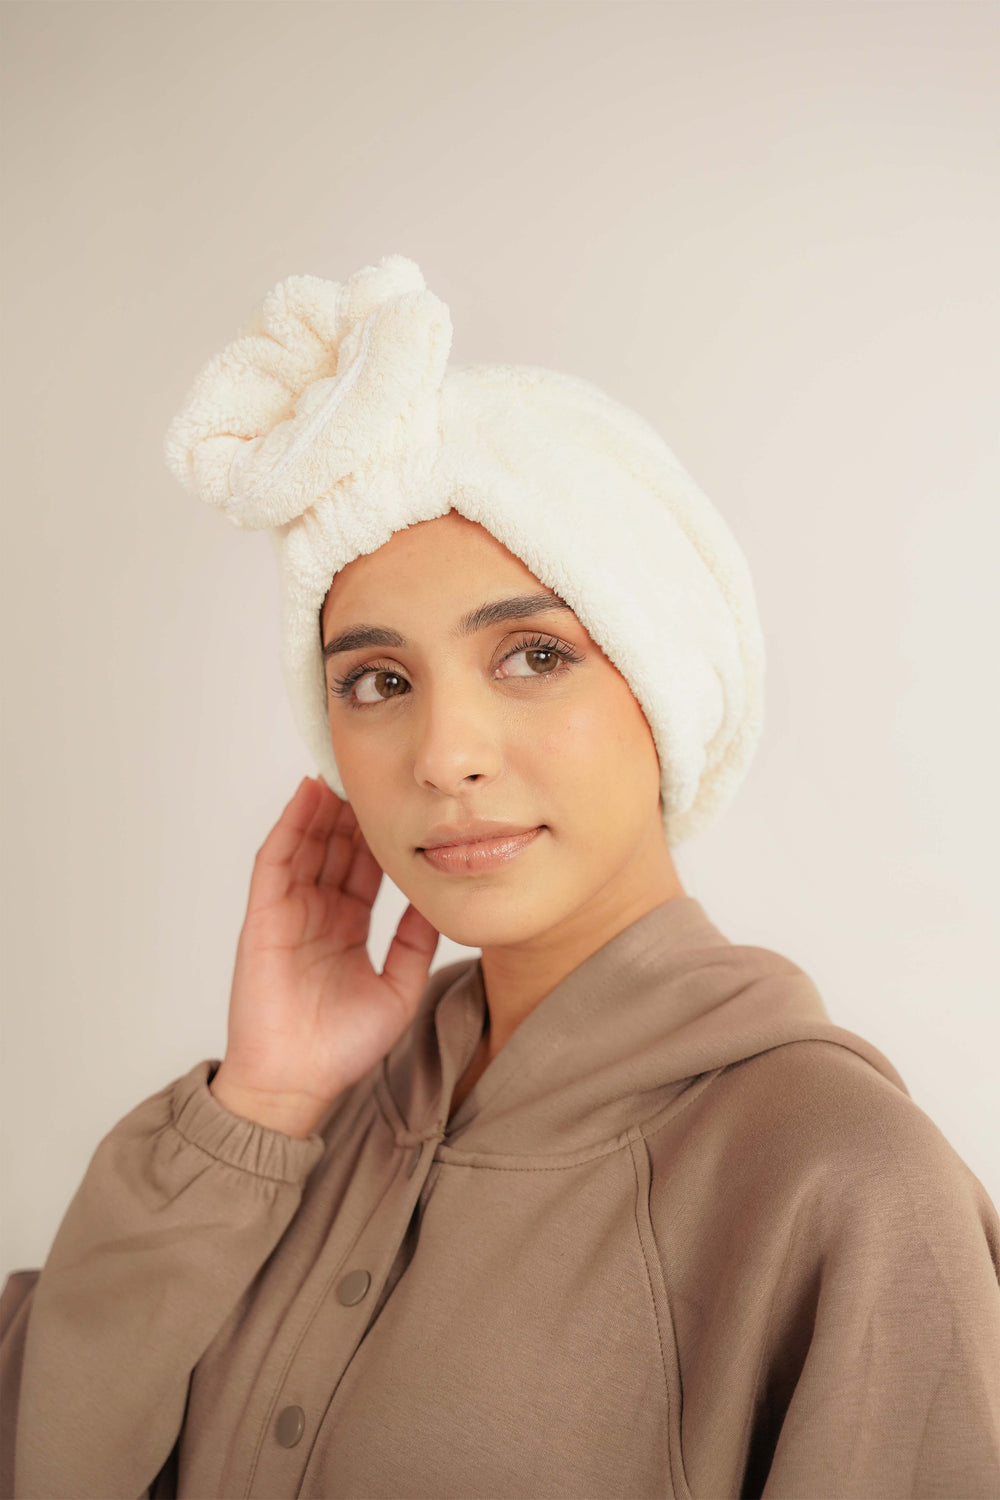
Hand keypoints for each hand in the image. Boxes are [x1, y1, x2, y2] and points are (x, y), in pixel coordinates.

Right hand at [210, 776, 440, 1136]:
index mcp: (346, 928)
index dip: (382, 834)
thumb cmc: (342, 1047)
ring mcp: (288, 912)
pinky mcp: (264, 916)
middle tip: (377, 769)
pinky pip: (276, 860)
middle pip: (336, 847)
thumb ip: (417, 943)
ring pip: (307, 844)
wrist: (297, 1082)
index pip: (365, 868)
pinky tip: (307, 795)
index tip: (406, 801)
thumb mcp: (399, 987)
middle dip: (355, 810)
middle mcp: (317, 913)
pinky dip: (290, 824)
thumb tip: (439, 900)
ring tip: (346, 768)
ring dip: (324, 807)